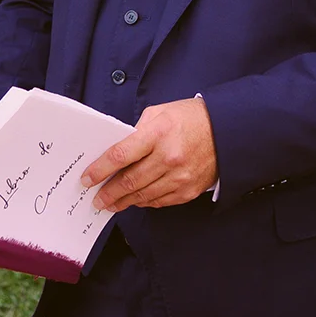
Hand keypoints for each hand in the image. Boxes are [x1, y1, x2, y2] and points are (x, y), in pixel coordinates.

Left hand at [81, 98, 218, 210]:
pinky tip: (134, 200)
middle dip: (108, 192)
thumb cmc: (191, 118)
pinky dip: (144, 202)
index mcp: (158, 133)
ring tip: (110, 203)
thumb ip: (138, 130)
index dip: (100, 169)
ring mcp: (180, 177)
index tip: (87, 178)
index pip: (120, 155)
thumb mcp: (161, 112)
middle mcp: (168, 157)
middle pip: (129, 181)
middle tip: (95, 199)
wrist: (228, 131)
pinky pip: (159, 201)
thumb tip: (119, 150)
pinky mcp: (188, 190)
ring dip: (123, 201)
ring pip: (143, 195)